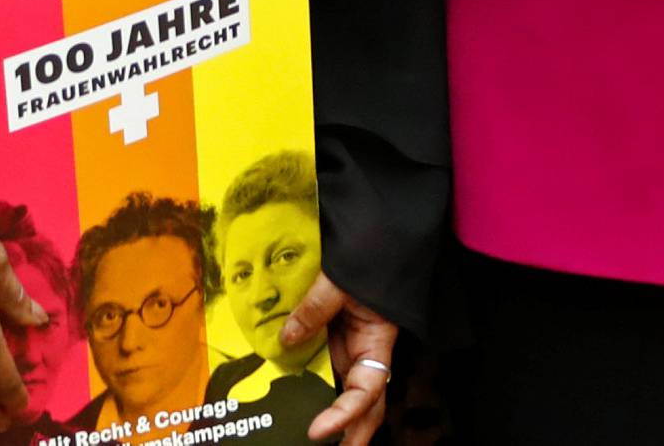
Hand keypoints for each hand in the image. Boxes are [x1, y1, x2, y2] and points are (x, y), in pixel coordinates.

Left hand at [281, 267, 397, 445]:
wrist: (377, 239)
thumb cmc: (367, 258)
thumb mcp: (341, 281)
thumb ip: (315, 308)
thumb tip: (286, 337)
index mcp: (377, 342)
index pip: (367, 389)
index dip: (345, 414)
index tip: (318, 430)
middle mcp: (366, 355)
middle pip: (367, 407)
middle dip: (353, 437)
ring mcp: (351, 352)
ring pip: (349, 397)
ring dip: (337, 424)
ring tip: (312, 443)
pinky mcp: (336, 346)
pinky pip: (326, 376)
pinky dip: (315, 395)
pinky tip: (295, 408)